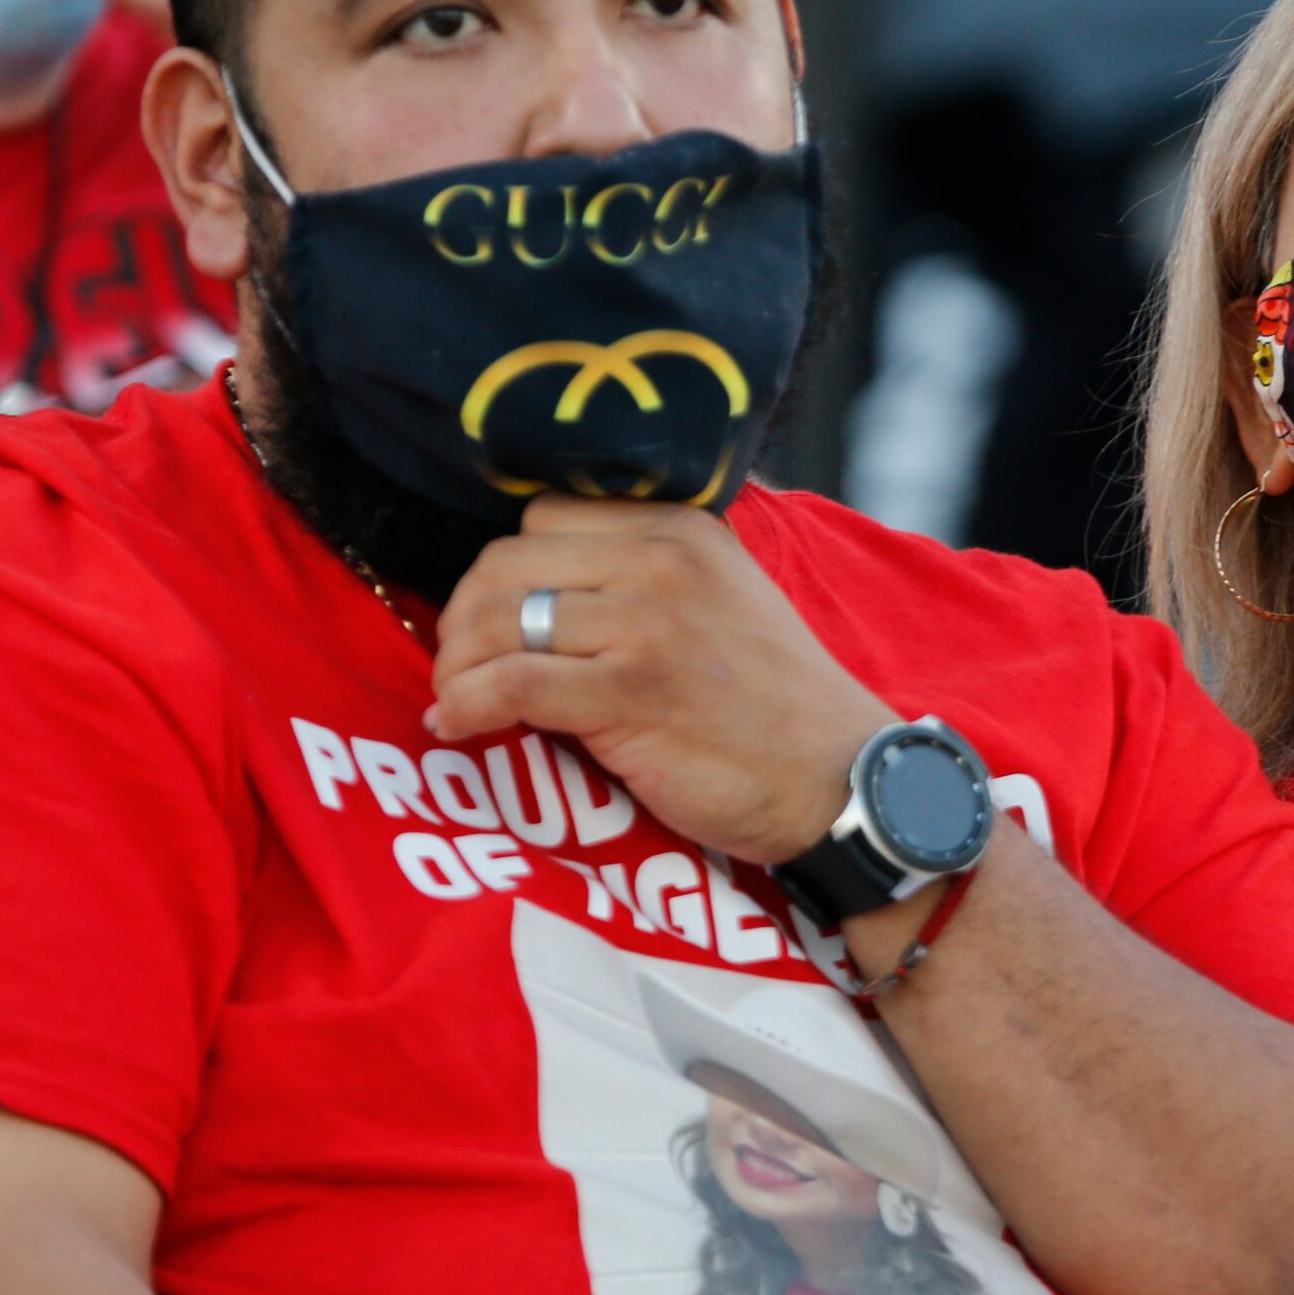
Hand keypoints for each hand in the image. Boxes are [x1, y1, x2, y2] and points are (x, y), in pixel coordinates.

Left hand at [428, 495, 896, 865]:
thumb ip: (652, 580)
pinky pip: (511, 681)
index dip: (507, 570)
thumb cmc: (776, 706)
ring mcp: (648, 623)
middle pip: (507, 561)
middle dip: (466, 617)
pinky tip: (458, 724)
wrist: (836, 778)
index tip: (499, 619)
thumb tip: (542, 591)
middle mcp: (662, 560)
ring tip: (457, 699)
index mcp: (682, 529)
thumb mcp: (725, 601)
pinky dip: (466, 705)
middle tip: (463, 666)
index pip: (545, 516)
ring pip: (498, 617)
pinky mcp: (633, 691)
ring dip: (457, 664)